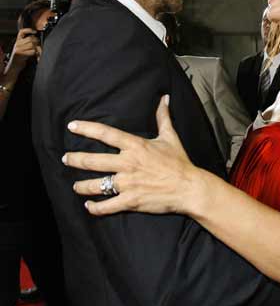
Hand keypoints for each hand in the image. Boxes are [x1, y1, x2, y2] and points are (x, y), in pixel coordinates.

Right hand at [7, 28, 38, 71]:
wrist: (14, 65)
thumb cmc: (21, 57)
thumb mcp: (22, 48)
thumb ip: (27, 42)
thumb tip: (37, 38)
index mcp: (18, 41)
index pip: (21, 32)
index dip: (28, 30)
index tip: (34, 31)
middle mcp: (17, 44)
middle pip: (30, 39)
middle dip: (36, 42)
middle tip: (37, 46)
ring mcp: (18, 48)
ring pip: (32, 44)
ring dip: (37, 48)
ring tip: (36, 52)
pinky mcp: (20, 53)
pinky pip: (32, 51)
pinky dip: (35, 53)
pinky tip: (34, 55)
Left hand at [63, 95, 197, 215]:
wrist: (188, 187)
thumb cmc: (179, 162)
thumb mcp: (170, 137)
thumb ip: (163, 117)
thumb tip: (164, 98)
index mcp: (135, 146)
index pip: (106, 134)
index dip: (87, 129)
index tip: (72, 126)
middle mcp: (128, 163)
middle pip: (93, 160)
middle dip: (75, 159)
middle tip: (66, 159)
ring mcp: (128, 183)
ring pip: (96, 185)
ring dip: (81, 186)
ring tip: (75, 186)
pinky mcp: (130, 201)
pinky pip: (107, 206)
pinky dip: (95, 208)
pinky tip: (90, 206)